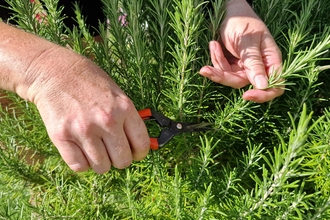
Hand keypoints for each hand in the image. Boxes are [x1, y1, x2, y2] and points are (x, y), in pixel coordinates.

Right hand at [31, 48, 149, 173]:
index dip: (139, 153)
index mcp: (124, 108)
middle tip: (112, 150)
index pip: (141, 144)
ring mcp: (83, 130)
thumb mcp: (116, 93)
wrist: (54, 72)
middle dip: (120, 159)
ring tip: (96, 149)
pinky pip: (79, 166)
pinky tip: (81, 150)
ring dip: (100, 162)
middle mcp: (106, 121)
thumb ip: (128, 118)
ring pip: (102, 167)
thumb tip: (138, 145)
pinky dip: (82, 163)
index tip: (134, 153)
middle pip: (122, 161)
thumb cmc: (89, 82)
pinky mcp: (62, 137)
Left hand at [200, 0, 282, 102]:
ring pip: (229, 78)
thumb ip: (254, 63)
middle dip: (224, 76)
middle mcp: (259, 66)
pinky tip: (214, 44)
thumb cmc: (243, 21)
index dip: (264, 94)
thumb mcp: (248, 41)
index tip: (247, 96)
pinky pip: (222, 70)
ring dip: (217, 64)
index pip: (275, 85)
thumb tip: (263, 85)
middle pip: (244, 83)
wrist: (229, 11)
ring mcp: (244, 67)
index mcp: (271, 60)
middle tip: (206, 70)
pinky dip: (216, 58)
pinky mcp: (231, 65)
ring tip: (213, 45)